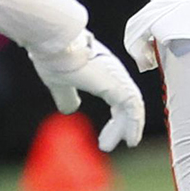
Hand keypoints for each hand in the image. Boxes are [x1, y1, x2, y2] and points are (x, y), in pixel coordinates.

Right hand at [27, 31, 145, 151]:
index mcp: (102, 72)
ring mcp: (118, 78)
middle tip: (104, 144)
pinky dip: (134, 125)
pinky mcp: (119, 85)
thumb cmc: (55, 59)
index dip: (115, 119)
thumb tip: (70, 109)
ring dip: (125, 129)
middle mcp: (114, 74)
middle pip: (125, 104)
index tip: (105, 137)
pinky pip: (134, 108)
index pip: (116, 98)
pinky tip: (130, 140)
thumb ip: (66, 96)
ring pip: (131, 108)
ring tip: (106, 146)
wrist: (55, 44)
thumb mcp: (59, 84)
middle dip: (118, 127)